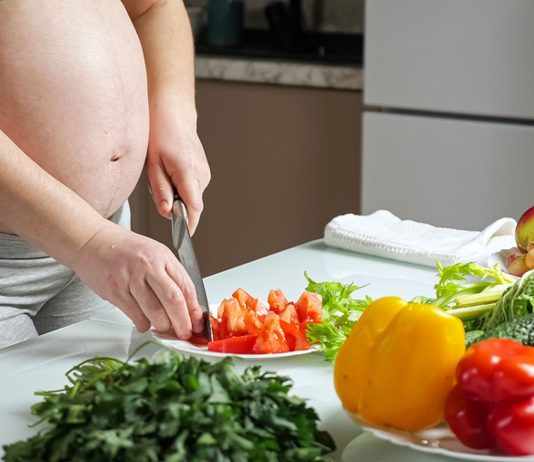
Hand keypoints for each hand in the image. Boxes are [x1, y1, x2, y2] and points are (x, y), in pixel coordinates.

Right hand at [72, 221, 203, 337]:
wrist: (91, 241)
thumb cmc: (124, 248)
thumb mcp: (154, 254)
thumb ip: (170, 277)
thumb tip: (187, 306)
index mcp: (163, 257)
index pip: (186, 286)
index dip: (194, 309)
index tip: (198, 323)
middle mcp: (148, 266)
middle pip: (173, 300)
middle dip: (183, 322)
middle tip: (185, 333)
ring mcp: (131, 279)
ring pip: (154, 311)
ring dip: (163, 326)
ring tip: (165, 329)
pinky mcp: (115, 291)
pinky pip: (135, 315)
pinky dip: (143, 324)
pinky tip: (145, 323)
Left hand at [146, 103, 209, 233]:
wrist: (173, 113)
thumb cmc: (160, 134)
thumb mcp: (152, 164)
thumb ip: (161, 191)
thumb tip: (167, 212)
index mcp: (188, 172)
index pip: (194, 207)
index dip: (189, 224)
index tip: (184, 237)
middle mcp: (201, 174)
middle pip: (192, 204)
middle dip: (176, 206)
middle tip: (158, 187)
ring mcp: (205, 172)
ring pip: (191, 196)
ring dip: (177, 195)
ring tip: (163, 173)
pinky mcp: (204, 171)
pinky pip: (193, 188)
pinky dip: (181, 187)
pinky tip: (171, 171)